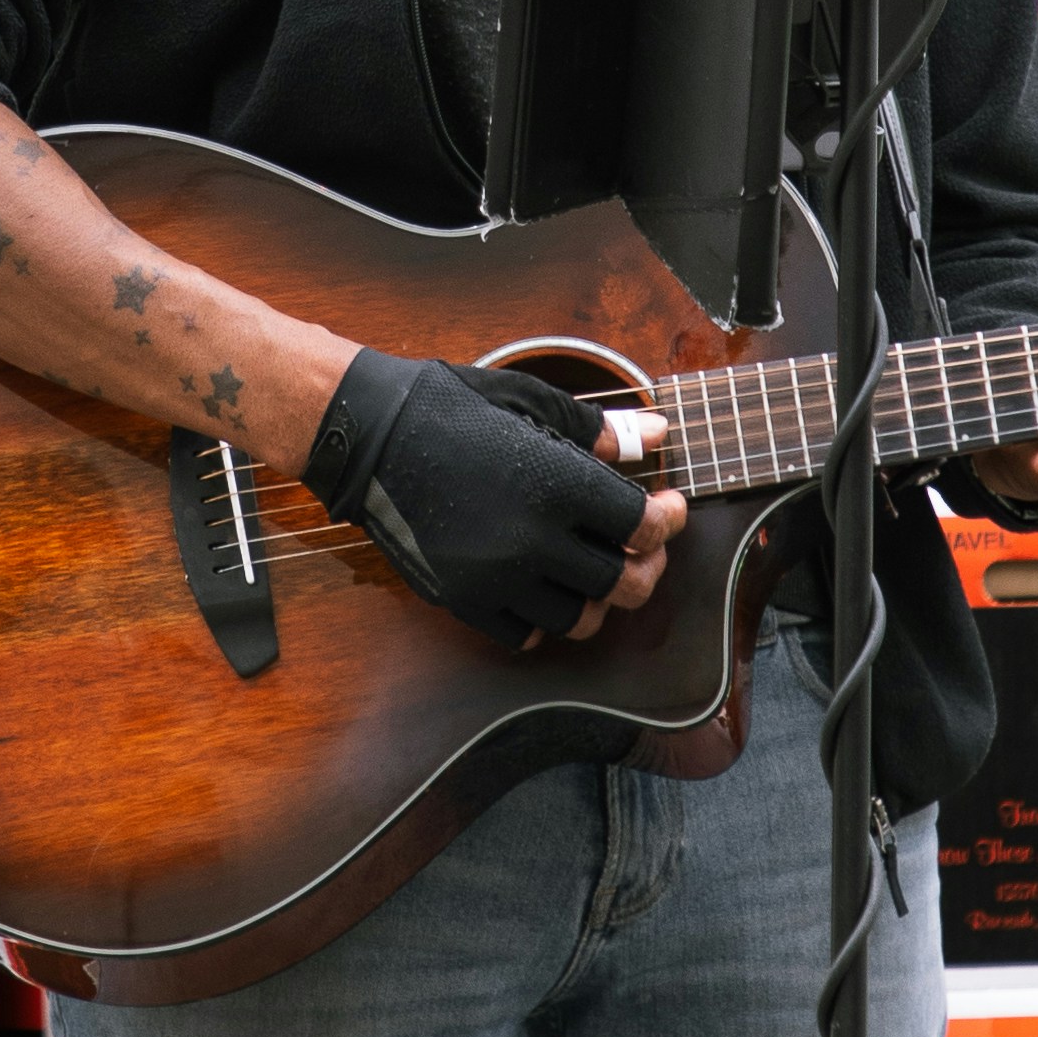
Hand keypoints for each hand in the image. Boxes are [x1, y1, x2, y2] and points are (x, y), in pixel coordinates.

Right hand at [306, 350, 688, 646]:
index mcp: (557, 484)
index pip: (641, 524)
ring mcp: (495, 577)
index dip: (668, 519)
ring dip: (600, 599)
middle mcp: (532, 540)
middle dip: (647, 566)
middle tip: (644, 547)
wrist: (369, 435)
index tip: (668, 506)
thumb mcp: (533, 403)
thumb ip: (601, 430)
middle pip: (623, 583)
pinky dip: (545, 618)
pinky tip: (545, 587)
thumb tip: (657, 432)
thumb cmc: (454, 407)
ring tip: (597, 573)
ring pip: (579, 619)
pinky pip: (523, 633)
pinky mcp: (462, 598)